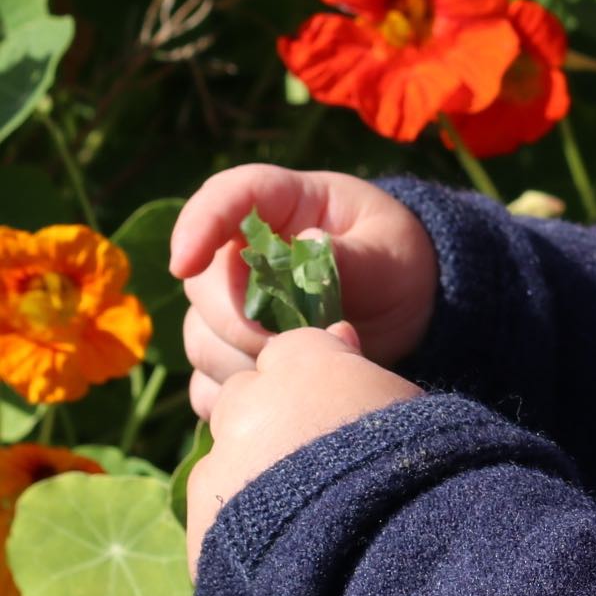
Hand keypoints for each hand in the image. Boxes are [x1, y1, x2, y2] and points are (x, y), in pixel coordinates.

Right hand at [171, 166, 438, 421]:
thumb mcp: (388, 253)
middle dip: (233, 318)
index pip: (228, 195)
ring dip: (240, 360)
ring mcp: (236, 306)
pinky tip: (275, 399)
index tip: (183, 264)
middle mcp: (247, 253)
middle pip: (204, 281)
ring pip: (201, 336)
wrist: (412, 309)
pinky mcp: (236, 355)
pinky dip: (233, 396)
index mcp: (287, 205)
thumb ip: (350, 255)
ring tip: (299, 369)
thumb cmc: (399, 262)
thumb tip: (308, 245)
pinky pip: (208, 382)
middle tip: (280, 343)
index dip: (198, 224)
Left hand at [185, 321, 421, 579]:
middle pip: (244, 395)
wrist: (375, 550)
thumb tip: (337, 334)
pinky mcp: (200, 521)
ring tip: (291, 511)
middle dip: (265, 415)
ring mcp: (220, 462)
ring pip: (223, 454)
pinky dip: (232, 523)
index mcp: (303, 363)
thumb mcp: (400, 400)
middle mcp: (250, 402)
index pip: (289, 349)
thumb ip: (356, 366)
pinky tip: (271, 546)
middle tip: (307, 456)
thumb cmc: (405, 462)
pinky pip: (210, 512)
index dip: (309, 377)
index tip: (330, 403)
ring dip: (247, 469)